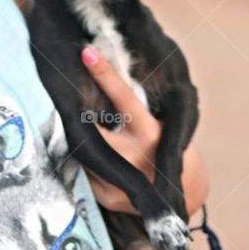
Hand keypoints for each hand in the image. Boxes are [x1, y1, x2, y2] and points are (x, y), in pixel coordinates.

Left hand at [80, 46, 208, 216]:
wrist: (181, 193)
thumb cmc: (166, 148)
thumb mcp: (157, 125)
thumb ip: (132, 112)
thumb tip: (101, 84)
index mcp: (149, 131)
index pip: (123, 97)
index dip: (105, 74)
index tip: (87, 53)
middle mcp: (136, 155)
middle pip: (93, 129)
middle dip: (78, 117)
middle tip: (67, 101)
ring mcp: (122, 179)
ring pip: (85, 151)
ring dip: (81, 141)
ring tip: (84, 135)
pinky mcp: (109, 196)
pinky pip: (85, 172)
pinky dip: (86, 162)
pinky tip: (94, 161)